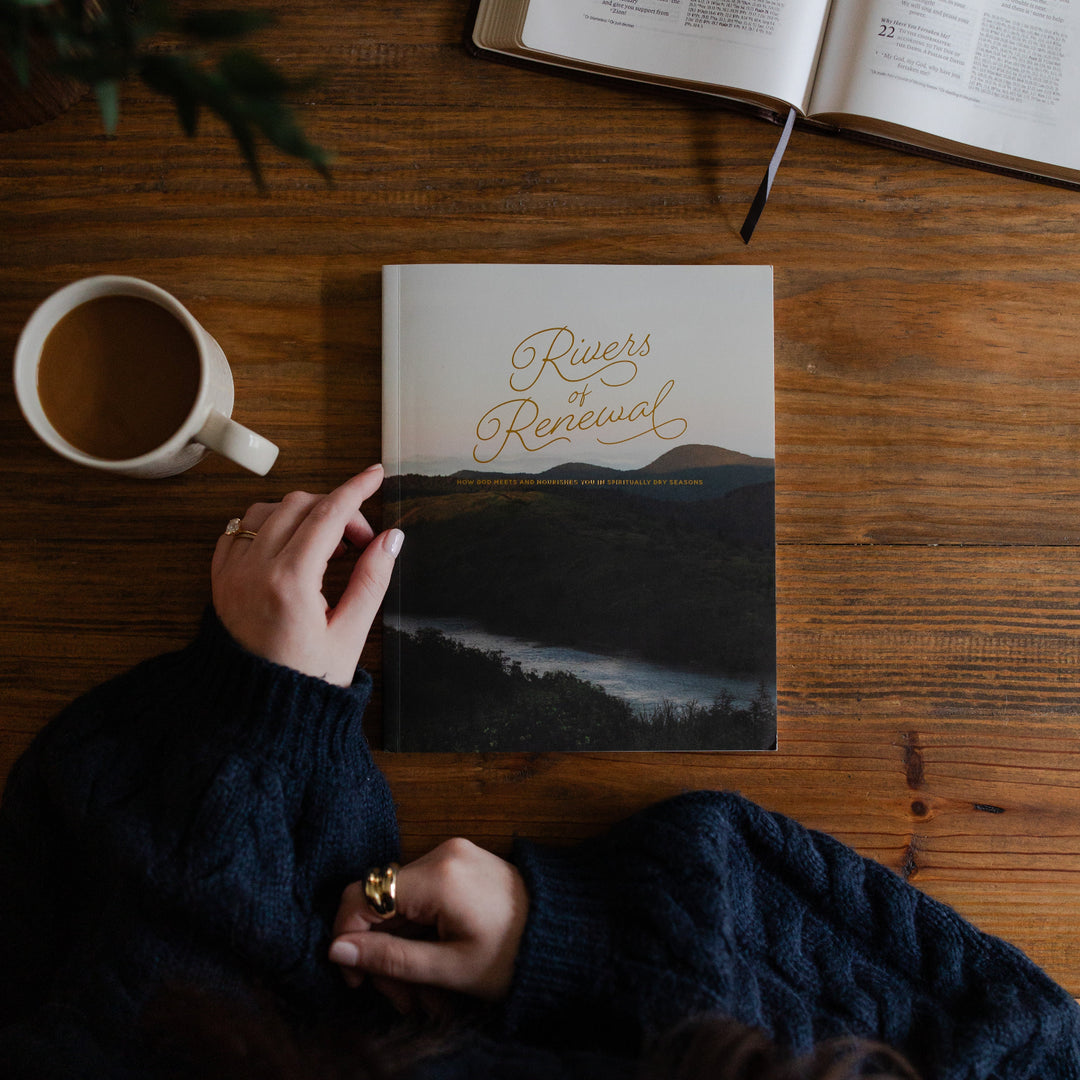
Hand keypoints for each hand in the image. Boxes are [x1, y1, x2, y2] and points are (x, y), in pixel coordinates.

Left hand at [211, 465, 403, 686]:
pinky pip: (239, 529)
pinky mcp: (219, 580)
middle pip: (300, 505)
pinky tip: (289, 546)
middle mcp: (255, 569)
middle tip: (360, 542)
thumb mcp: (350, 635)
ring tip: (325, 544)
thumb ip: (372, 580)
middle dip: (336, 510)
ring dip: (300, 513)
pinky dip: (267, 525)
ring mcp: (232, 572)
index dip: (356, 490)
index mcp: (291, 582)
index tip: (375, 475)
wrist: (255, 714)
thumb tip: (391, 539)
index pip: (329, 514)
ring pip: (266, 510)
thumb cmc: (305, 681)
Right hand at [329, 838, 528, 1004]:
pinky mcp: (460, 861)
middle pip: (381, 902)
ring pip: (401, 903)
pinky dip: (421, 930)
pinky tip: (436, 963)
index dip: (348, 937)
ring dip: (403, 948)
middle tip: (404, 1001)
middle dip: (384, 954)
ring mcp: (452, 853)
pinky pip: (423, 895)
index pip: (362, 895)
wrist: (564, 935)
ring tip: (426, 994)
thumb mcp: (449, 969)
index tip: (356, 979)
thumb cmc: (514, 956)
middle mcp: (441, 852)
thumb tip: (336, 951)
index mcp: (437, 876)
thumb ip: (390, 958)